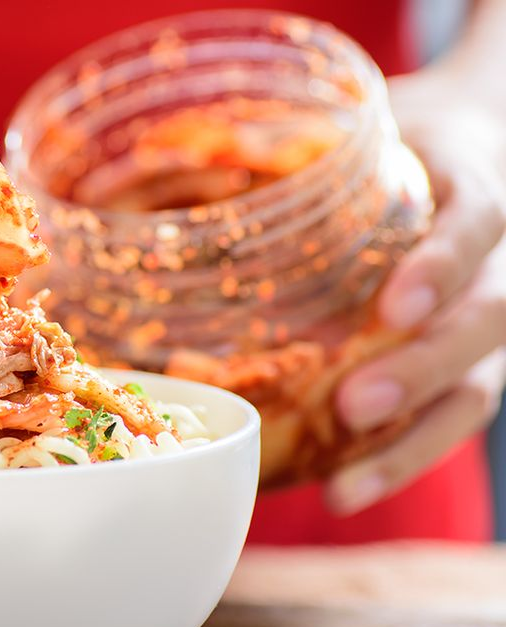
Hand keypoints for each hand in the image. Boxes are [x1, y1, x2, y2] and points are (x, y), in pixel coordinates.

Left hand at [328, 70, 505, 514]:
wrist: (472, 138)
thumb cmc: (396, 136)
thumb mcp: (361, 123)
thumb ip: (297, 137)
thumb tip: (166, 143)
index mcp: (473, 189)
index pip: (477, 224)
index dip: (441, 266)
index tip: (397, 306)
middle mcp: (501, 261)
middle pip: (485, 322)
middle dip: (421, 369)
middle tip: (356, 407)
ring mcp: (490, 317)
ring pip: (475, 389)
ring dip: (409, 444)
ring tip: (346, 489)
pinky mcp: (471, 362)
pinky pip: (449, 417)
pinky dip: (399, 458)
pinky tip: (344, 491)